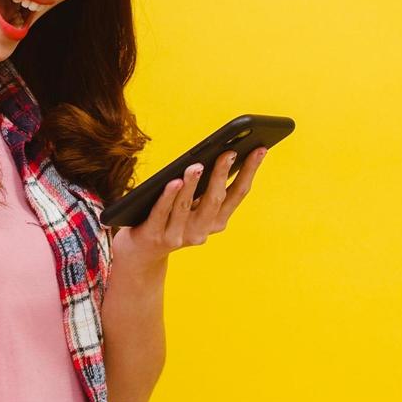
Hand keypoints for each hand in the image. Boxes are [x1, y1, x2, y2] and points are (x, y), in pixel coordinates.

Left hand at [112, 146, 269, 269]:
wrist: (141, 253)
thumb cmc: (170, 217)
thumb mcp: (193, 206)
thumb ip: (205, 187)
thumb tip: (222, 153)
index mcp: (216, 221)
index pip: (238, 193)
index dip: (250, 171)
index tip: (260, 149)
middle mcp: (201, 231)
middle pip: (215, 200)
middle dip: (222, 174)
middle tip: (228, 152)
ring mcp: (178, 236)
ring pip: (187, 206)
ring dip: (193, 185)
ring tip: (196, 165)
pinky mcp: (155, 236)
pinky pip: (162, 213)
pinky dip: (168, 197)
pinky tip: (173, 181)